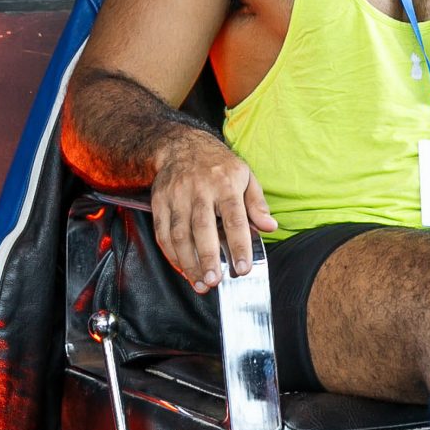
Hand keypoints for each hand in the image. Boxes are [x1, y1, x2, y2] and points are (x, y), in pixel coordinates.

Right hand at [150, 129, 277, 290]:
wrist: (181, 145)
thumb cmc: (218, 166)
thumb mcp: (245, 176)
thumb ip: (257, 204)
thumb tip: (270, 228)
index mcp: (225, 184)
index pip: (234, 219)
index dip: (239, 245)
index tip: (243, 268)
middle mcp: (200, 190)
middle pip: (202, 228)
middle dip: (208, 257)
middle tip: (215, 281)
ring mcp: (177, 196)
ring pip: (179, 234)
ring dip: (188, 262)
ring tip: (200, 283)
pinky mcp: (160, 202)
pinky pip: (162, 232)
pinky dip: (171, 254)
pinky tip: (183, 269)